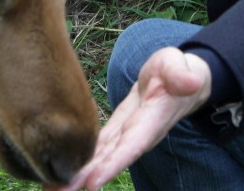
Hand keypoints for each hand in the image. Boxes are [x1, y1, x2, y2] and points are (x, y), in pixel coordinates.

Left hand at [49, 47, 211, 190]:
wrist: (177, 81)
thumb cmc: (177, 70)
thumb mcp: (179, 66)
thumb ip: (181, 74)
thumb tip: (192, 81)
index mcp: (152, 120)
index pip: (131, 145)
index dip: (113, 164)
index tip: (92, 183)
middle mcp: (137, 135)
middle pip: (110, 160)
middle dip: (85, 178)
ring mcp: (126, 136)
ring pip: (100, 159)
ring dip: (77, 175)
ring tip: (51, 190)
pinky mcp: (116, 131)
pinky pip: (97, 149)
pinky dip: (80, 162)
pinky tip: (61, 173)